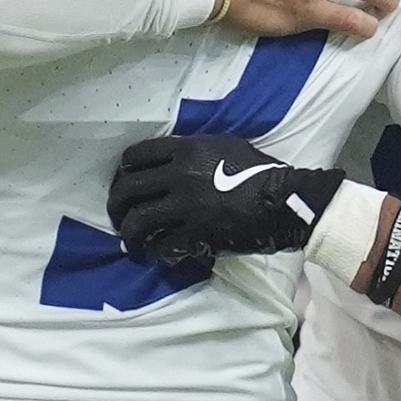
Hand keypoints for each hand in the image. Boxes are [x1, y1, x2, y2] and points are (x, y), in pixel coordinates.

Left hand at [109, 131, 335, 289]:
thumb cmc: (259, 170)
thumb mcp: (224, 146)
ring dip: (129, 235)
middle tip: (118, 218)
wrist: (284, 200)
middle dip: (115, 206)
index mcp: (185, 150)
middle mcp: (179, 176)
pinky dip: (159, 253)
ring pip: (138, 221)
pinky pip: (164, 247)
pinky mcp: (197, 235)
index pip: (134, 156)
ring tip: (132, 243)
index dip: (123, 172)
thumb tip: (171, 161)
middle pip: (127, 190)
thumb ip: (193, 152)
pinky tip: (162, 255)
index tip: (124, 183)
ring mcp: (186, 207)